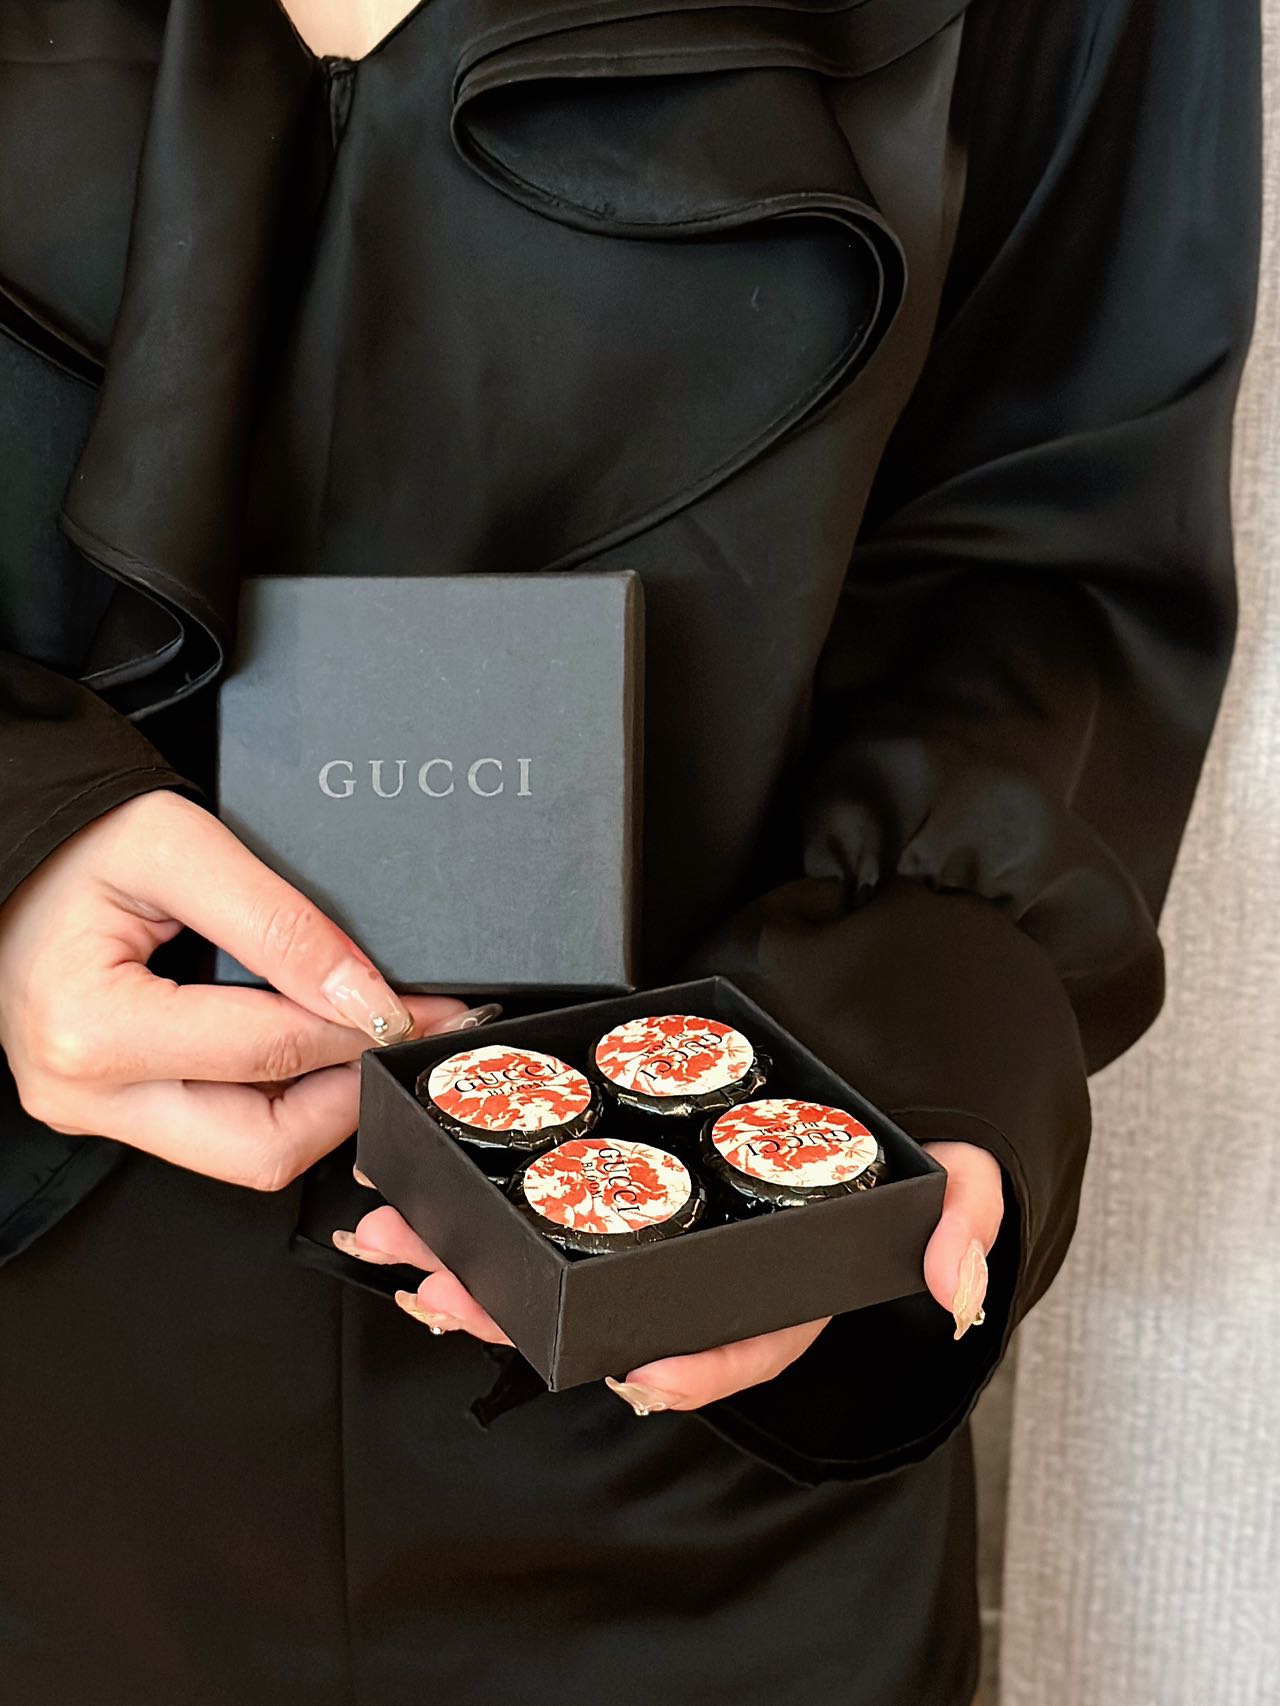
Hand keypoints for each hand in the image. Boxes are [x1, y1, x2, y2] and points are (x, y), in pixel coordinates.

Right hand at [0, 790, 491, 1189]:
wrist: (19, 857)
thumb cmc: (77, 847)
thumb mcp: (181, 848)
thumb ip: (279, 923)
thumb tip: (366, 996)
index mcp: (92, 1029)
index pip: (271, 1054)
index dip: (365, 1028)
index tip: (426, 1006)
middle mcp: (86, 1094)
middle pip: (264, 1148)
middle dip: (346, 1094)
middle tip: (395, 1034)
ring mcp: (98, 1114)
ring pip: (248, 1156)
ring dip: (318, 1103)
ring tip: (352, 1033)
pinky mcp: (116, 1114)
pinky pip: (221, 1134)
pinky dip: (278, 1097)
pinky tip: (303, 1043)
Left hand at [338, 1137, 1003, 1412]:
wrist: (870, 1073)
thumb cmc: (898, 1141)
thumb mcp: (950, 1171)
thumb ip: (961, 1216)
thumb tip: (957, 1287)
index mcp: (783, 1288)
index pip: (738, 1344)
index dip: (685, 1369)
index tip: (630, 1373)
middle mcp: (706, 1277)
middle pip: (609, 1317)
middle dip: (520, 1318)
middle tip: (445, 1295)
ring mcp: (655, 1237)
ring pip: (554, 1271)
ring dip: (473, 1265)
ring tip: (396, 1245)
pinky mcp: (618, 1187)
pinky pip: (540, 1214)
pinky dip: (475, 1209)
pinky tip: (415, 1197)